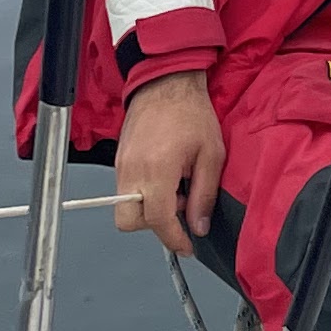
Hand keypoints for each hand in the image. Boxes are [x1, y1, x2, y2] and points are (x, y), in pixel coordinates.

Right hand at [115, 71, 225, 255]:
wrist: (166, 82)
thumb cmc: (192, 114)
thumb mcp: (211, 155)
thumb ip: (204, 195)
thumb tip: (199, 227)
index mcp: (157, 170)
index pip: (157, 220)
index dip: (174, 239)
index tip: (187, 247)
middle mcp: (132, 171)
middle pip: (128, 221)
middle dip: (153, 225)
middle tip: (179, 208)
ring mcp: (121, 165)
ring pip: (124, 207)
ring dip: (150, 208)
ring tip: (176, 186)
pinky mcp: (118, 160)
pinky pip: (125, 190)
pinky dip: (143, 194)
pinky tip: (165, 176)